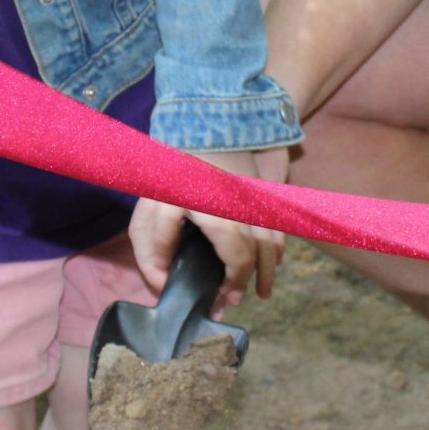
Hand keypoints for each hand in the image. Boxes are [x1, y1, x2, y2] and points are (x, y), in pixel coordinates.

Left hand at [128, 146, 287, 311]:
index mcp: (219, 216)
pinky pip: (276, 224)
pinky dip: (278, 246)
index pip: (238, 260)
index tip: (219, 299)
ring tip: (263, 291)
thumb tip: (162, 284)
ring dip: (268, 269)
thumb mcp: (151, 210)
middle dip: (248, 281)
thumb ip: (154, 249)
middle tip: (233, 300)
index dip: (232, 284)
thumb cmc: (169, 171)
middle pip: (258, 254)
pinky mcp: (260, 191)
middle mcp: (245, 210)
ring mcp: (256, 199)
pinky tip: (275, 260)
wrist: (197, 128)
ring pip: (272, 241)